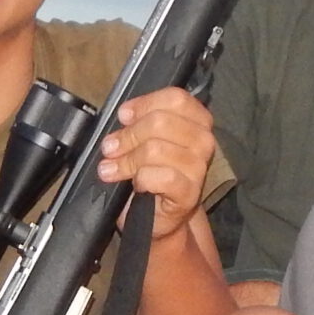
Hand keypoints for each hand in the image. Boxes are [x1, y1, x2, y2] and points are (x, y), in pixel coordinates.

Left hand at [97, 88, 215, 236]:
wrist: (157, 216)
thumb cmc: (151, 173)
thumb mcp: (146, 139)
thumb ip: (140, 122)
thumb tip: (124, 115)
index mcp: (197, 120)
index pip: (176, 98)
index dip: (145, 104)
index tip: (123, 116)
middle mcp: (203, 141)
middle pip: (161, 121)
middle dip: (128, 135)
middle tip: (110, 148)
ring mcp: (199, 168)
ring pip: (156, 149)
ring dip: (127, 160)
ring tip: (111, 169)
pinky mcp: (190, 193)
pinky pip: (160, 176)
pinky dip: (141, 179)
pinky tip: (136, 185)